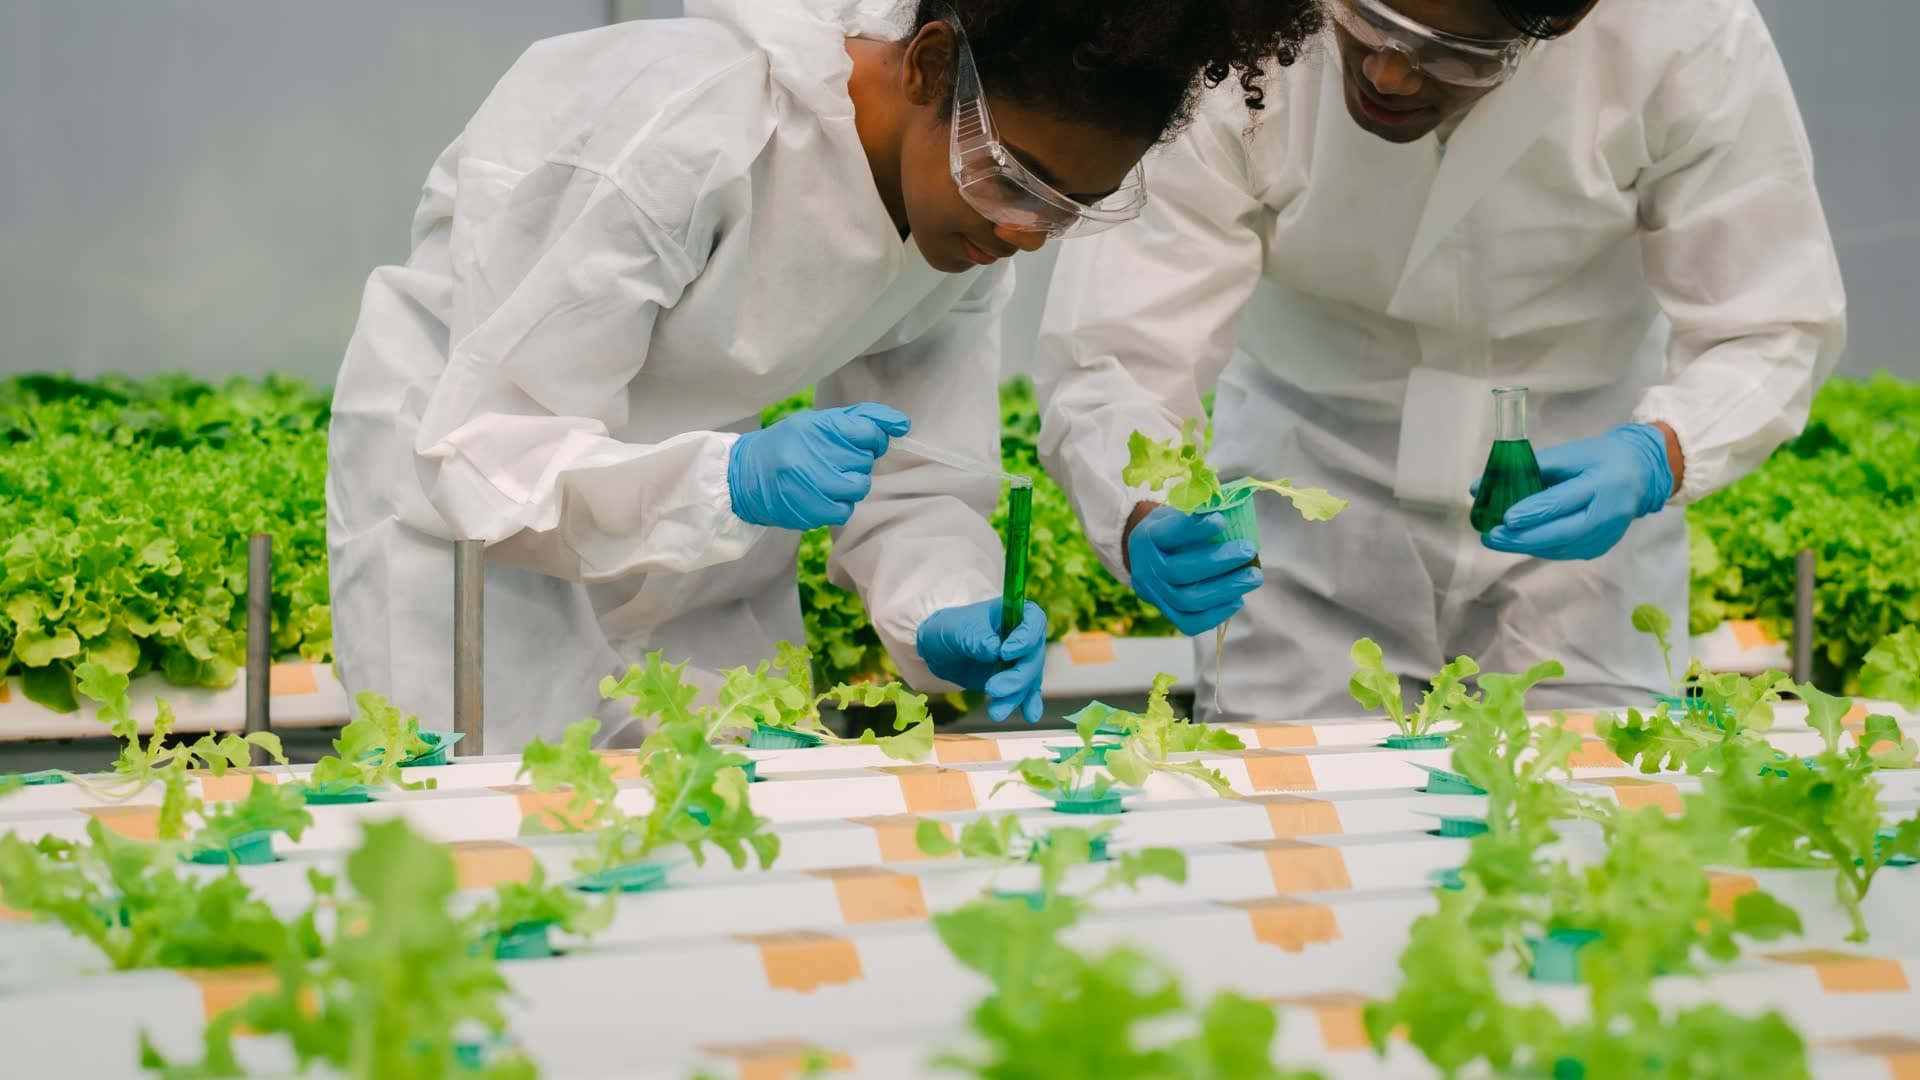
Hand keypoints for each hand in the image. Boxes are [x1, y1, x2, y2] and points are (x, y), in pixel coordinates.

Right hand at [727, 403, 909, 529]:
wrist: (742, 477)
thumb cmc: (787, 445)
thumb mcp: (817, 421)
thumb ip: (861, 418)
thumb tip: (903, 424)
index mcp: (820, 426)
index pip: (870, 431)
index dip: (873, 438)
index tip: (863, 441)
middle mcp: (818, 454)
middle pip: (866, 460)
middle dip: (856, 461)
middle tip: (833, 460)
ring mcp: (815, 484)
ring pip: (860, 485)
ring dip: (849, 483)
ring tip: (827, 478)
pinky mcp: (813, 510)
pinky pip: (846, 509)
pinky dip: (838, 503)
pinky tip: (820, 494)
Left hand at [916, 598, 1047, 722]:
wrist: (940, 651)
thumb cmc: (951, 629)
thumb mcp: (957, 630)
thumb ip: (976, 638)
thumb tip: (993, 650)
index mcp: (1015, 613)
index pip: (1034, 620)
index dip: (1026, 637)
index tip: (1004, 653)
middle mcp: (1024, 636)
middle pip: (1034, 656)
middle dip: (1017, 677)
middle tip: (992, 689)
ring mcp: (1021, 660)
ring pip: (1028, 679)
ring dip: (1015, 696)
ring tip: (995, 712)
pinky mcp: (1015, 680)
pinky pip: (1027, 692)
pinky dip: (1028, 704)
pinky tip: (1030, 716)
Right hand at [1125, 504, 1261, 635]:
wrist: (1148, 557)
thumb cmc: (1171, 531)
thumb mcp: (1178, 512)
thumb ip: (1199, 511)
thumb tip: (1230, 506)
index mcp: (1147, 538)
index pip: (1169, 534)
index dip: (1194, 529)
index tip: (1222, 521)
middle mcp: (1146, 569)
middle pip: (1180, 571)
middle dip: (1219, 561)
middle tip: (1249, 550)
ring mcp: (1154, 595)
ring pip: (1188, 599)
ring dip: (1225, 589)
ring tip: (1253, 577)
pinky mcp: (1167, 613)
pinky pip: (1189, 622)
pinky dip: (1216, 614)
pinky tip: (1237, 600)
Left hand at [1482, 424, 1674, 559]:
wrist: (1641, 474)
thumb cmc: (1600, 458)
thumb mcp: (1569, 454)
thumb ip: (1528, 468)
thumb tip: (1480, 486)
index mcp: (1604, 484)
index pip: (1563, 502)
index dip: (1533, 512)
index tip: (1504, 518)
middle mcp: (1609, 515)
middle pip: (1561, 533)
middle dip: (1522, 538)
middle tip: (1491, 536)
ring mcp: (1607, 536)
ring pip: (1560, 547)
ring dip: (1526, 545)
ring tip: (1497, 540)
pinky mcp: (1601, 547)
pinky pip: (1565, 551)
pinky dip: (1540, 547)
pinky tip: (1519, 541)